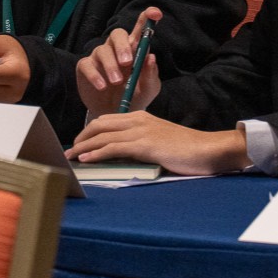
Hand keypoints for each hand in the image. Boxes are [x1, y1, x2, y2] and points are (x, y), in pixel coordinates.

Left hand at [66, 111, 251, 176]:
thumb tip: (121, 156)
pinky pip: (114, 147)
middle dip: (81, 137)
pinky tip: (86, 160)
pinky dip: (96, 153)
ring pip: (103, 135)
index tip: (78, 144)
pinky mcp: (145, 144)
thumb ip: (140, 145)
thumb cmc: (186, 150)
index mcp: (141, 118)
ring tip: (70, 157)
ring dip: (83, 147)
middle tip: (69, 151)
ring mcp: (141, 131)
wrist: (209, 149)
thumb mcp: (159, 143)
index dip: (89, 131)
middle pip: (100, 124)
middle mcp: (139, 120)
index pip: (107, 120)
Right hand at [76, 6, 162, 116]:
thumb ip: (150, 74)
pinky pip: (87, 65)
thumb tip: (150, 56)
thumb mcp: (148, 89)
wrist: (116, 115)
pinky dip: (95, 75)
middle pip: (117, 34)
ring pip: (102, 50)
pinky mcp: (86, 68)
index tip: (154, 13)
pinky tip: (103, 86)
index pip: (140, 29)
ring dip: (110, 66)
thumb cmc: (135, 97)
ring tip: (117, 82)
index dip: (146, 18)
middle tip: (127, 63)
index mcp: (135, 49)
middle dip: (122, 45)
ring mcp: (100, 57)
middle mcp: (116, 49)